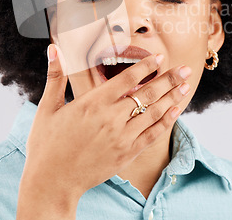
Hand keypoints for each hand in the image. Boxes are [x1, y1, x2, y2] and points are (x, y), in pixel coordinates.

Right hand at [16, 44, 190, 218]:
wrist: (52, 182)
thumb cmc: (46, 144)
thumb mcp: (47, 108)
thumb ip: (55, 77)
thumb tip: (53, 49)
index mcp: (92, 103)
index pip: (126, 79)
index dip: (146, 66)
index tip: (159, 58)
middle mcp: (111, 118)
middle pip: (147, 94)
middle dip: (169, 80)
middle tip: (185, 69)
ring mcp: (121, 137)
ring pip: (153, 113)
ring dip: (172, 98)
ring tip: (185, 86)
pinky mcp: (126, 154)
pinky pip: (152, 135)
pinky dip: (166, 121)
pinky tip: (176, 111)